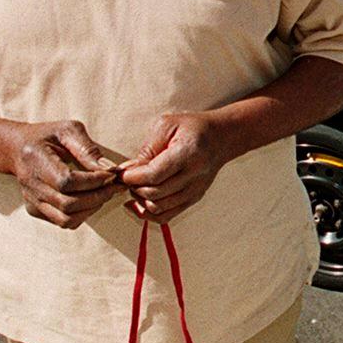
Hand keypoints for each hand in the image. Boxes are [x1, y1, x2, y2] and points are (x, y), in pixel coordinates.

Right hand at [10, 120, 123, 228]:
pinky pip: (63, 222)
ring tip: (104, 194)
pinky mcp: (35, 210)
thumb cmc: (46, 136)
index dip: (93, 181)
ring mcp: (31, 201)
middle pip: (68, 204)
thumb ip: (88, 149)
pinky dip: (82, 215)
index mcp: (36, 160)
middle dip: (98, 197)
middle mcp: (31, 184)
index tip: (111, 174)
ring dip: (92, 209)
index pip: (67, 181)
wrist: (17, 149)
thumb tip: (110, 169)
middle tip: (114, 186)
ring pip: (66, 219)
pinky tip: (91, 200)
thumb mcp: (67, 130)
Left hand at [119, 111, 236, 222]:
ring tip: (135, 187)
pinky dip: (148, 214)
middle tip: (127, 178)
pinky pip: (166, 216)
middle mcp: (194, 175)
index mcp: (188, 153)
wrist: (221, 138)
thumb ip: (147, 149)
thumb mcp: (166, 125)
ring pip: (159, 208)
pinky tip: (138, 203)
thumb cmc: (192, 128)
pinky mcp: (193, 199)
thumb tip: (127, 170)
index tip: (122, 173)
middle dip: (134, 188)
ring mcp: (195, 190)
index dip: (133, 177)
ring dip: (140, 200)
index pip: (154, 175)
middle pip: (155, 193)